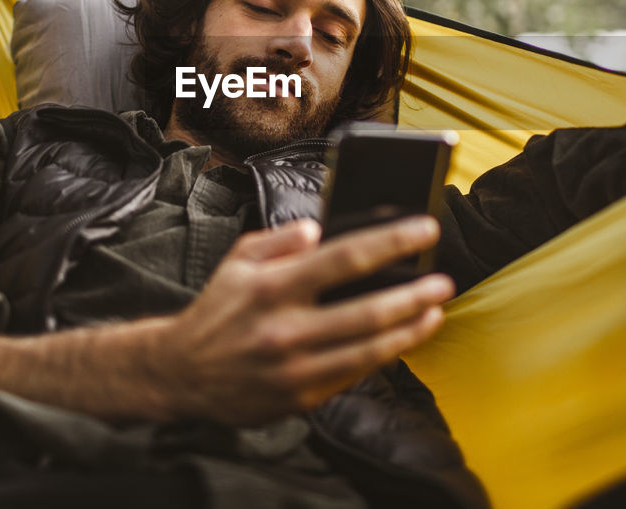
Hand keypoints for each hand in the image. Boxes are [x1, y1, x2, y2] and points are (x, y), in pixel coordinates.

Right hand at [149, 217, 452, 425]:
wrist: (182, 373)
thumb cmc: (218, 311)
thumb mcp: (238, 260)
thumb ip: (280, 239)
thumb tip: (318, 228)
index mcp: (273, 287)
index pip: (345, 257)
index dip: (393, 242)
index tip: (425, 229)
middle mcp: (287, 329)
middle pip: (369, 310)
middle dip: (415, 294)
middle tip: (444, 281)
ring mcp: (296, 368)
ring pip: (370, 349)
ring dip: (411, 330)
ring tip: (434, 312)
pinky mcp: (302, 397)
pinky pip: (355, 374)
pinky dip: (386, 355)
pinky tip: (404, 340)